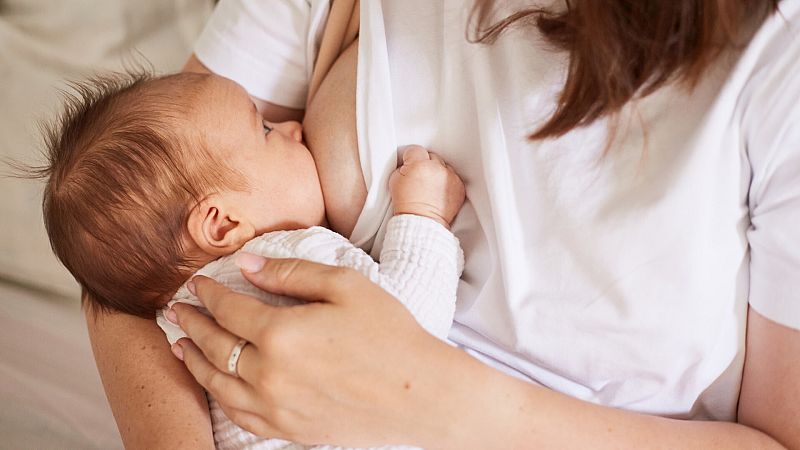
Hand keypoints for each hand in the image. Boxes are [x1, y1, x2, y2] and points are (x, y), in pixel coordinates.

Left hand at [169, 256, 467, 447]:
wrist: (420, 394)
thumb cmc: (390, 334)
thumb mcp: (346, 285)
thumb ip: (292, 273)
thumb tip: (248, 264)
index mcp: (282, 333)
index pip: (229, 308)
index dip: (209, 293)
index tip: (197, 283)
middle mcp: (269, 374)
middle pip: (214, 345)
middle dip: (191, 324)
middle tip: (175, 311)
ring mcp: (276, 407)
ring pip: (217, 383)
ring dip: (192, 361)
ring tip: (179, 346)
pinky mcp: (289, 429)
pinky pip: (239, 414)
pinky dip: (218, 396)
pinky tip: (214, 385)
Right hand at [389, 146, 465, 227]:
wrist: (421, 222)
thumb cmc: (407, 205)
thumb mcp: (394, 181)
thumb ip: (403, 167)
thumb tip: (409, 163)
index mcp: (419, 164)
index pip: (415, 150)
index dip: (411, 158)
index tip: (410, 165)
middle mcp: (436, 168)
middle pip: (431, 156)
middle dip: (425, 164)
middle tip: (420, 177)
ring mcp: (450, 177)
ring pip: (443, 165)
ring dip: (438, 172)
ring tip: (430, 186)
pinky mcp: (459, 186)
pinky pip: (453, 177)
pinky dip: (447, 182)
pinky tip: (439, 191)